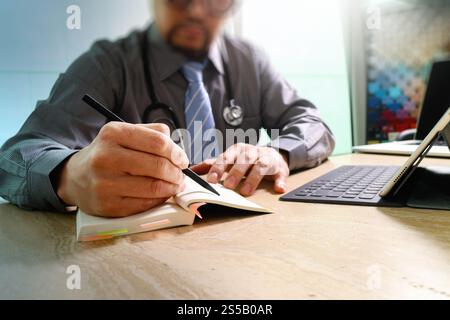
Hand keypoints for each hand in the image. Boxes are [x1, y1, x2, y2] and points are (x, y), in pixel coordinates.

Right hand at [56, 123, 188, 217]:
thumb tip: (178, 148)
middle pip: (157, 166)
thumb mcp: (124, 133)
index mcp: (113, 134)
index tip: (182, 160)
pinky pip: (144, 204)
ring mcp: (105, 183)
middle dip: (176, 172)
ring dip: (172, 187)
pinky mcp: (108, 205)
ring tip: (176, 185)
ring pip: (153, 187)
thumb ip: (152, 134)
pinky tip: (162, 194)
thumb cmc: (109, 154)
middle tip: (181, 175)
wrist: (76, 177)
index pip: (157, 142)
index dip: (176, 152)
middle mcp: (106, 157)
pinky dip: (159, 200)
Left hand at [191, 143, 288, 195]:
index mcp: (237, 150)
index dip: (219, 168)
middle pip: (244, 160)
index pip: (226, 158)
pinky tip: (279, 188)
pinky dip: (280, 181)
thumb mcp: (229, 159)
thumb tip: (191, 170)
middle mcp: (252, 152)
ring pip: (261, 165)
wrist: (272, 155)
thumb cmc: (246, 160)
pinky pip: (281, 174)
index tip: (212, 180)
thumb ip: (212, 164)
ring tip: (246, 191)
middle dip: (236, 172)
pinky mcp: (280, 168)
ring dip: (254, 178)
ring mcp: (266, 159)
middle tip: (229, 186)